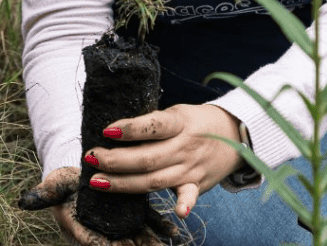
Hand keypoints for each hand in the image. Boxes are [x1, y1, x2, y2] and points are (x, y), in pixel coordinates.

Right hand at [18, 167, 180, 245]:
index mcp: (82, 228)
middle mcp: (103, 230)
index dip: (105, 244)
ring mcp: (120, 223)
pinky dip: (159, 227)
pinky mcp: (133, 212)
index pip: (94, 240)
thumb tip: (23, 201)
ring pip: (137, 236)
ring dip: (150, 243)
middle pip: (119, 243)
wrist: (79, 173)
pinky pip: (147, 222)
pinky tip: (173, 231)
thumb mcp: (52, 186)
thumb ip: (42, 195)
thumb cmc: (63, 183)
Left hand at [84, 104, 242, 217]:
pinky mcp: (197, 184)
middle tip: (91, 158)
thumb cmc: (195, 121)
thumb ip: (151, 124)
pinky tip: (178, 213)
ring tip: (98, 181)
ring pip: (155, 180)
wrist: (235, 133)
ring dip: (124, 183)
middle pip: (147, 158)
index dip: (130, 129)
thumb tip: (113, 133)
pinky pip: (190, 195)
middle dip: (115, 160)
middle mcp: (185, 146)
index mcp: (179, 122)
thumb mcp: (176, 113)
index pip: (153, 126)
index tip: (107, 130)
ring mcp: (191, 167)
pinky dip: (185, 204)